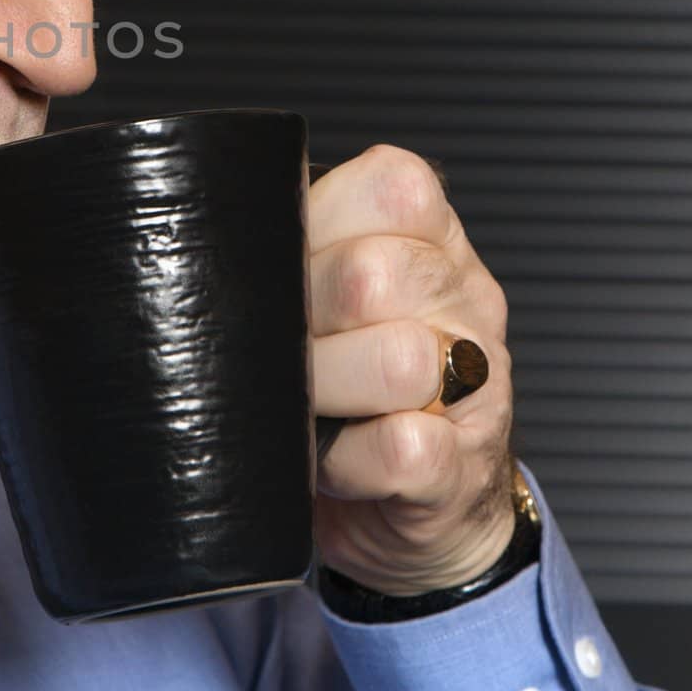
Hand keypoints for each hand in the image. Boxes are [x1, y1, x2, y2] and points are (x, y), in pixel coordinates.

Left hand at [309, 144, 516, 596]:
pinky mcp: (463, 468)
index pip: (390, 185)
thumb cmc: (341, 376)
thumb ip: (293, 243)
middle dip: (302, 317)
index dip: (315, 227)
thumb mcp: (324, 290)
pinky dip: (350, 460)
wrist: (403, 505)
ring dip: (325, 388)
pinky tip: (338, 456)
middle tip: (281, 348)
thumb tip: (213, 222)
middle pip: (373, 275)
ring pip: (400, 360)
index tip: (285, 269)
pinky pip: (405, 449)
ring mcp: (478, 384)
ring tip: (306, 403)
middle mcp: (466, 298)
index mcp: (432, 238)